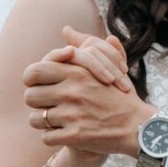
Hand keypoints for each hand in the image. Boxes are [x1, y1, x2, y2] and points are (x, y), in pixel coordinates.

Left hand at [23, 27, 144, 156]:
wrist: (138, 127)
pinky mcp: (75, 136)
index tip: (39, 86)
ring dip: (43, 122)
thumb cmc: (120, 95)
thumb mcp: (107, 65)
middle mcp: (72, 91)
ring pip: (35, 119)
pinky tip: (63, 134)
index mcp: (77, 72)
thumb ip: (86, 46)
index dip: (31, 80)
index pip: (33, 72)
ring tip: (55, 121)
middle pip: (29, 96)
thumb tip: (66, 29)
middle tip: (47, 105)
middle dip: (36, 103)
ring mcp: (72, 114)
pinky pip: (46, 137)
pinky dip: (52, 137)